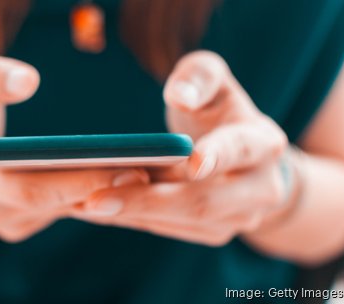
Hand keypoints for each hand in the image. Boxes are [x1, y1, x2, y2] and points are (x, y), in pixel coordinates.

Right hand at [0, 56, 148, 241]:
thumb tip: (27, 81)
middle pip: (30, 193)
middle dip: (83, 183)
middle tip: (134, 170)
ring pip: (50, 208)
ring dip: (96, 194)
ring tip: (142, 174)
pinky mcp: (17, 224)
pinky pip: (58, 213)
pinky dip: (91, 199)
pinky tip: (124, 183)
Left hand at [72, 51, 293, 245]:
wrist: (244, 159)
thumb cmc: (218, 112)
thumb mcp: (213, 82)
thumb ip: (199, 76)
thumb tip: (179, 94)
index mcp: (262, 144)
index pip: (241, 149)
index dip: (217, 155)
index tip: (191, 161)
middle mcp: (259, 188)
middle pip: (202, 201)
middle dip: (146, 201)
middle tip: (94, 200)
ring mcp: (238, 217)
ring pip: (180, 222)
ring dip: (129, 215)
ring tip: (80, 206)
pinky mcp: (212, 232)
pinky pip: (168, 230)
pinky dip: (130, 219)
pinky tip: (94, 210)